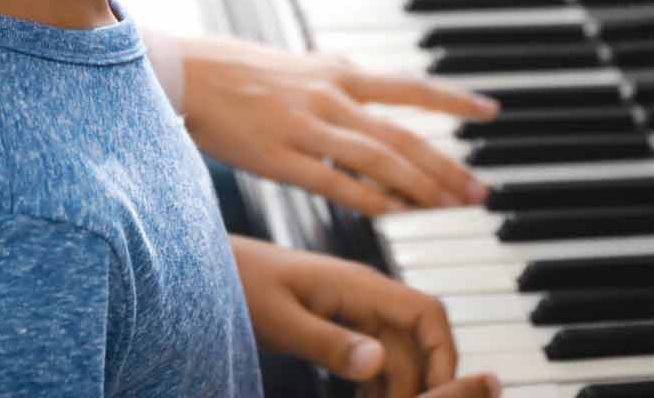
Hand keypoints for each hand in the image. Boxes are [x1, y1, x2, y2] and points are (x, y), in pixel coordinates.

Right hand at [179, 35, 495, 214]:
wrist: (187, 72)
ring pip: (378, 161)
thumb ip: (334, 72)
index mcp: (340, 74)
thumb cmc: (240, 70)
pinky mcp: (281, 157)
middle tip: (480, 191)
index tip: (491, 112)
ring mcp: (308, 128)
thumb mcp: (300, 62)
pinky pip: (335, 184)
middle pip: (403, 136)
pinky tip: (394, 214)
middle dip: (447, 166)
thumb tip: (359, 70)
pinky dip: (369, 200)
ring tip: (450, 208)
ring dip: (420, 187)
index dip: (453, 100)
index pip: (410, 88)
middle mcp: (332, 98)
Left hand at [231, 237, 500, 397]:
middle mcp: (364, 294)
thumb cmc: (238, 284)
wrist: (209, 268)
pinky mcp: (338, 323)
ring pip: (397, 350)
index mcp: (359, 286)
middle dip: (418, 382)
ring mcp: (353, 308)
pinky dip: (378, 381)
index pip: (427, 313)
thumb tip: (378, 362)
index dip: (444, 354)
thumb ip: (329, 342)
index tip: (440, 397)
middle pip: (416, 341)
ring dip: (398, 385)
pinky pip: (374, 354)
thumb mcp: (281, 321)